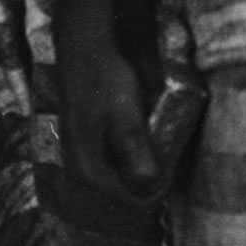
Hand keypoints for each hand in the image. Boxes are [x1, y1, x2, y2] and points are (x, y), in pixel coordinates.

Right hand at [47, 0, 164, 203]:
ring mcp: (75, 152)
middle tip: (166, 171)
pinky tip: (138, 146)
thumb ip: (136, 151)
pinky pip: (104, 163)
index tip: (170, 180)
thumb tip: (150, 185)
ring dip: (133, 174)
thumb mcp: (127, 116)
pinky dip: (123, 162)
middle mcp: (77, 165)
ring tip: (156, 161)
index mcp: (87, 165)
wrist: (82, 48)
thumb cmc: (106, 79)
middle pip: (114, 192)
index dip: (151, 194)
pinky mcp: (79, 139)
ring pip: (109, 178)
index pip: (124, 198)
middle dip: (142, 187)